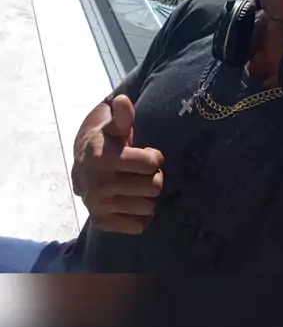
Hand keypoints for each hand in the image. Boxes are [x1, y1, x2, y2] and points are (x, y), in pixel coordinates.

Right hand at [72, 95, 163, 234]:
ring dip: (148, 196)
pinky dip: (142, 216)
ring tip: (138, 185)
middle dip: (155, 177)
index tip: (148, 153)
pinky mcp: (102, 222)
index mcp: (102, 159)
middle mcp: (98, 185)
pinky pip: (138, 226)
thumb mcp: (113, 126)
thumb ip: (122, 116)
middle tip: (145, 172)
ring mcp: (99, 206)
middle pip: (154, 187)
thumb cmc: (106, 142)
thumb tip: (122, 100)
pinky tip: (134, 201)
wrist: (83, 166)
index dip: (154, 157)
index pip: (151, 163)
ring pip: (148, 207)